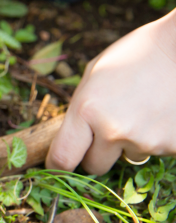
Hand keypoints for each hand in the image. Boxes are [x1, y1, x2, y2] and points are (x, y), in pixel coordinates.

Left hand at [46, 8, 175, 174]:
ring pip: (128, 157)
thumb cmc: (135, 56)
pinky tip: (161, 113)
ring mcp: (146, 141)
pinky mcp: (174, 146)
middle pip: (95, 166)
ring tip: (143, 110)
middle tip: (108, 130)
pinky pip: (156, 152)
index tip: (60, 165)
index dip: (59, 165)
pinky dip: (156, 138)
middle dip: (97, 153)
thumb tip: (70, 140)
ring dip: (130, 142)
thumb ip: (79, 110)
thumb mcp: (93, 75)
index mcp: (86, 110)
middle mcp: (114, 130)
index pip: (63, 158)